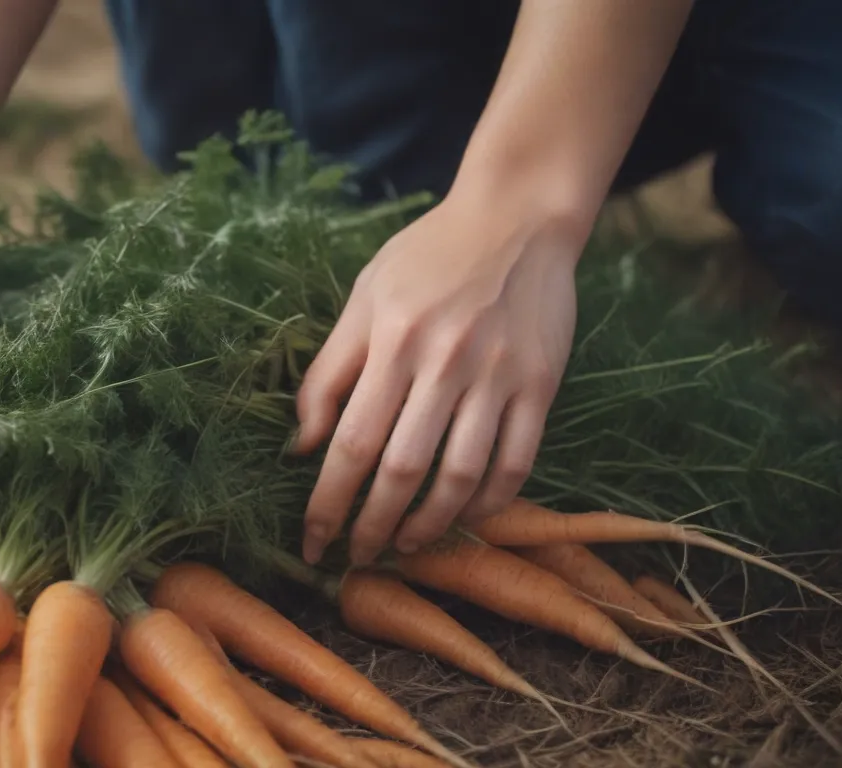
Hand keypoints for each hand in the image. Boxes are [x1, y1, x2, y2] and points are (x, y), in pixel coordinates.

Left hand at [294, 189, 584, 564]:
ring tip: (405, 546)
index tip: (312, 542)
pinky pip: (517, 461)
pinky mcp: (541, 384)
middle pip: (403, 470)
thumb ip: (328, 373)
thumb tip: (300, 446)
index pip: (352, 443)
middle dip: (373, 526)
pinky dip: (490, 502)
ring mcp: (499, 375)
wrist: (516, 217)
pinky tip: (464, 518)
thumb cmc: (427, 258)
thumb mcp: (364, 298)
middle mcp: (445, 362)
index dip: (328, 503)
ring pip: (462, 476)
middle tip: (356, 558)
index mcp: (392, 342)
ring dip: (430, 525)